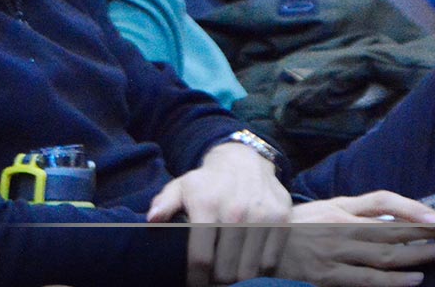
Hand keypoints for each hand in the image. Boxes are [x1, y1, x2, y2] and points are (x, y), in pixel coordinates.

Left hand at [146, 141, 292, 286]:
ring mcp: (262, 215)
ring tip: (229, 276)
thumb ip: (165, 203)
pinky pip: (270, 261)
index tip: (194, 285)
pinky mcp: (281, 219)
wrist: (244, 159)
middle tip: (212, 281)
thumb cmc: (207, 181)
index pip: (201, 258)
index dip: (196, 280)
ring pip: (249, 270)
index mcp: (206, 204)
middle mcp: (235, 211)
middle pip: (226, 270)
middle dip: (216, 282)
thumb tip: (152, 220)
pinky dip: (260, 271)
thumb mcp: (181, 186)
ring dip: (238, 279)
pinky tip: (248, 266)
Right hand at [276, 192, 434, 286]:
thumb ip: (355, 213)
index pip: (383, 201)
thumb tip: (393, 217)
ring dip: (420, 253)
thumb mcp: (323, 210)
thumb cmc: (294, 228)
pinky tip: (415, 278)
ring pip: (386, 254)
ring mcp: (334, 251)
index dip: (413, 208)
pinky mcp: (327, 275)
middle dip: (429, 230)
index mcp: (339, 207)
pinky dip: (394, 279)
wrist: (254, 245)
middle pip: (392, 228)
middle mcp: (339, 225)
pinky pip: (368, 279)